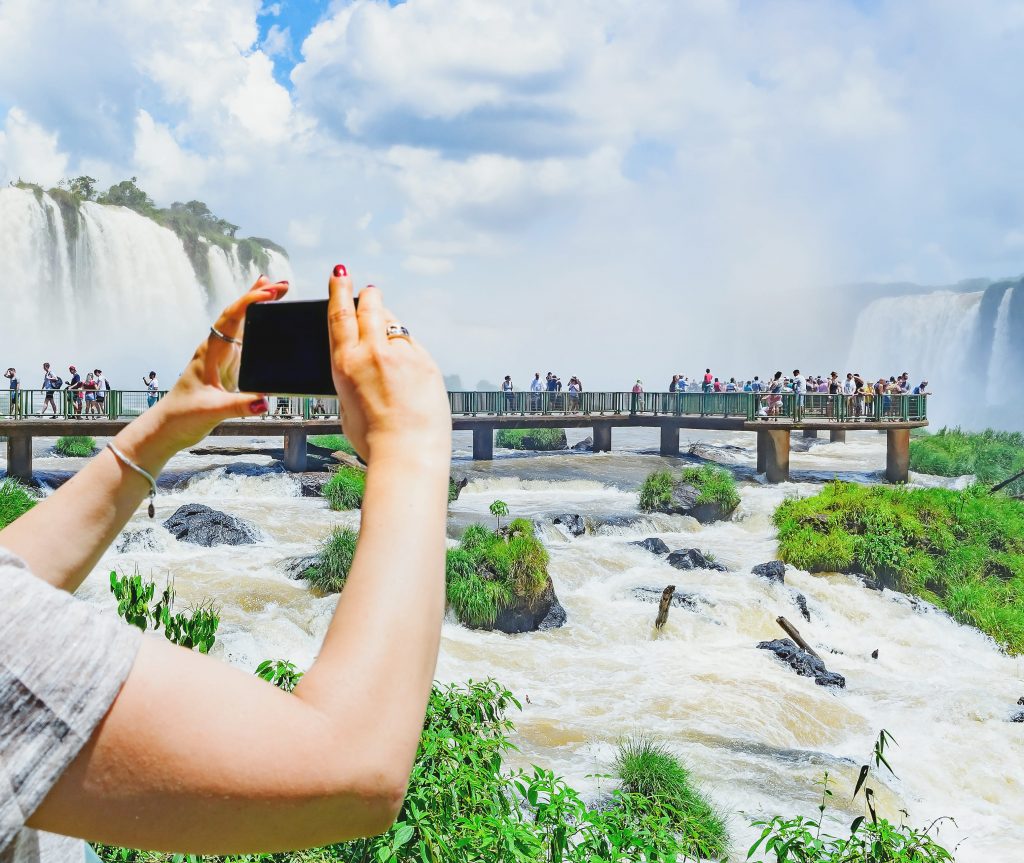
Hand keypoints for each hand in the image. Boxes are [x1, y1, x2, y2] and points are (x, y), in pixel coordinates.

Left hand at [143, 276, 288, 457]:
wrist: (168, 428)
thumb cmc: (183, 416)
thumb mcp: (212, 411)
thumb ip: (239, 405)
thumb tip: (266, 400)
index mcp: (210, 353)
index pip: (231, 319)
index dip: (250, 302)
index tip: (270, 293)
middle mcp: (216, 349)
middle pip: (238, 314)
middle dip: (258, 296)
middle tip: (282, 284)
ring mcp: (222, 357)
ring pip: (242, 324)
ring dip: (258, 307)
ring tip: (277, 290)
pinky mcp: (227, 368)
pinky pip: (245, 340)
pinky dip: (257, 326)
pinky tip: (267, 322)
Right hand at [327, 266, 449, 463]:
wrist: (407, 453)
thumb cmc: (374, 439)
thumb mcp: (347, 405)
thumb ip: (354, 377)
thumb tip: (363, 366)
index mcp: (346, 363)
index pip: (340, 315)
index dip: (339, 290)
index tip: (340, 273)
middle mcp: (373, 352)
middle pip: (371, 308)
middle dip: (369, 297)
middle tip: (369, 291)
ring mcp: (404, 356)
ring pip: (396, 327)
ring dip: (390, 326)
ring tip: (389, 335)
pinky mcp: (427, 364)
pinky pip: (416, 349)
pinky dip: (410, 354)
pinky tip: (409, 373)